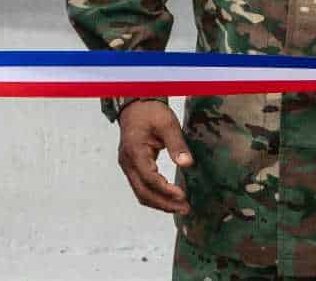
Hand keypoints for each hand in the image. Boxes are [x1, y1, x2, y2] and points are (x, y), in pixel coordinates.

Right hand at [116, 100, 192, 214]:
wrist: (136, 107)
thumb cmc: (151, 113)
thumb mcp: (167, 124)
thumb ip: (177, 144)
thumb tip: (187, 164)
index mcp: (134, 151)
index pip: (149, 178)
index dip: (165, 190)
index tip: (183, 195)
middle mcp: (127, 162)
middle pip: (143, 191)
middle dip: (164, 203)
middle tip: (185, 208)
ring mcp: (127, 166)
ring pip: (141, 193)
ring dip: (160, 203)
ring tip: (180, 207)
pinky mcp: (132, 168)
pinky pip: (141, 187)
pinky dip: (155, 196)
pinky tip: (170, 198)